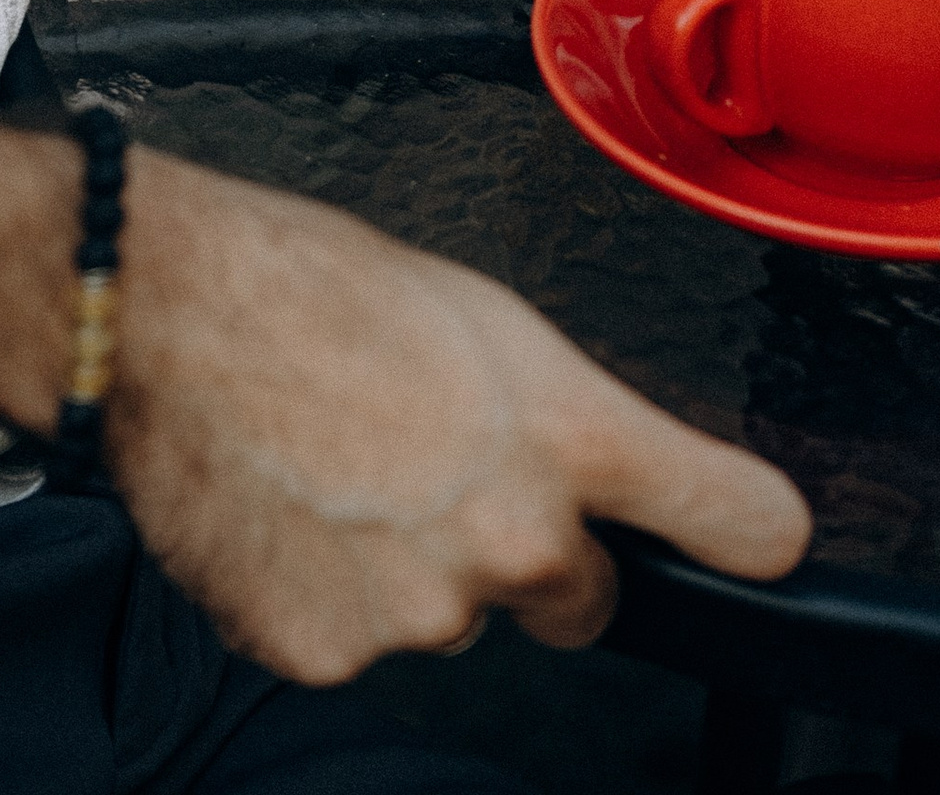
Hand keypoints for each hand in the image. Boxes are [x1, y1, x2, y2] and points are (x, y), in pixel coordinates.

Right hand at [109, 157, 807, 682]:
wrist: (170, 318)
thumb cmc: (313, 284)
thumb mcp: (481, 315)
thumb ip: (550, 411)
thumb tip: (574, 465)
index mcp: (566, 431)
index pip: (727, 516)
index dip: (749, 533)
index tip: (770, 544)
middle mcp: (516, 536)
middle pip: (575, 594)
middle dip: (531, 555)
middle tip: (446, 474)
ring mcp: (424, 612)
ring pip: (450, 617)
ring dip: (411, 568)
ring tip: (338, 467)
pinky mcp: (330, 655)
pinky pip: (353, 641)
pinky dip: (325, 596)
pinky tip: (290, 514)